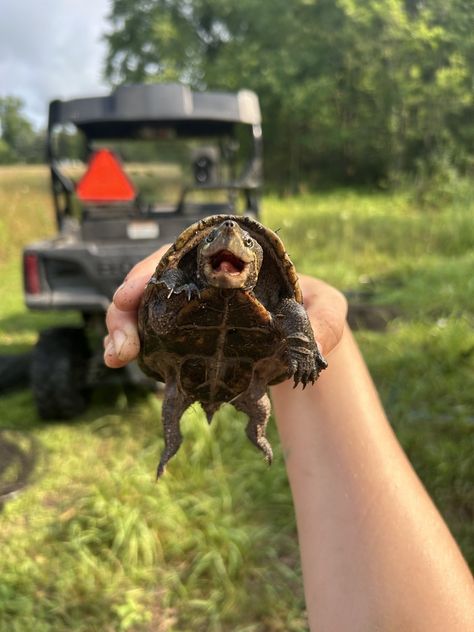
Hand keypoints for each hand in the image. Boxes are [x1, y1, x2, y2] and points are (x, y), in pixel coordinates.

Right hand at [103, 250, 347, 367]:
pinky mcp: (187, 334)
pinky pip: (153, 334)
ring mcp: (192, 307)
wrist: (302, 338)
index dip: (153, 270)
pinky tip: (124, 362)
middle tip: (119, 344)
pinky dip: (136, 345)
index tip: (131, 293)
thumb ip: (325, 317)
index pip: (184, 253)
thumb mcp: (327, 309)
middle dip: (127, 307)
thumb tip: (307, 337)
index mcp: (232, 259)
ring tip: (116, 357)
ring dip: (123, 329)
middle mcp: (204, 278)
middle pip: (154, 281)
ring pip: (145, 308)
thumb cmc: (311, 312)